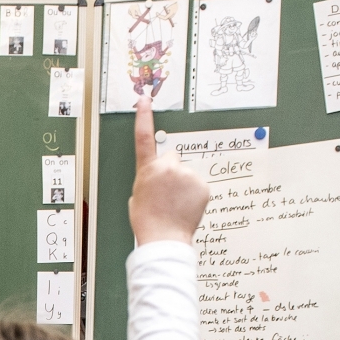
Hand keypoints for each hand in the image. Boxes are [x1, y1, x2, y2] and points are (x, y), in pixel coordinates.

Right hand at [128, 100, 208, 245]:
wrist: (164, 239)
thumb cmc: (148, 221)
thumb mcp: (137, 197)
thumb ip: (148, 180)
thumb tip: (158, 179)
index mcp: (148, 170)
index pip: (144, 137)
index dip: (143, 116)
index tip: (144, 100)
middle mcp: (168, 167)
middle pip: (171, 158)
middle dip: (170, 171)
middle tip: (166, 193)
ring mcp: (187, 175)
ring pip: (186, 173)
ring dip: (182, 185)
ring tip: (175, 204)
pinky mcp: (202, 185)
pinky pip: (198, 185)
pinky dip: (194, 194)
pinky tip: (186, 207)